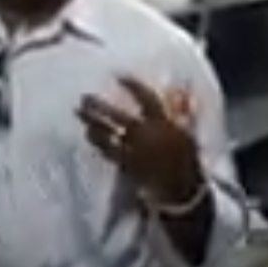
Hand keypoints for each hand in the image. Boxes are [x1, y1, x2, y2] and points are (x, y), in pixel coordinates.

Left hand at [76, 76, 201, 203]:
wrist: (183, 190)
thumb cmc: (187, 160)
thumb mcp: (188, 133)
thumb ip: (183, 112)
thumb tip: (180, 91)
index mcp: (165, 124)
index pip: (147, 98)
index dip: (132, 85)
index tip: (118, 75)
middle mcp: (148, 136)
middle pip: (118, 116)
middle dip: (100, 106)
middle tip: (84, 97)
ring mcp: (135, 151)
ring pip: (108, 133)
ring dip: (92, 122)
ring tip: (79, 113)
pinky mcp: (128, 166)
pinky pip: (108, 151)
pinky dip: (97, 141)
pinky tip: (88, 134)